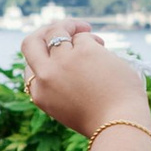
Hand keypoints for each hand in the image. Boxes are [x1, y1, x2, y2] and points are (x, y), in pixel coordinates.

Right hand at [22, 21, 150, 139]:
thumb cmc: (102, 119)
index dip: (44, 56)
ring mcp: (63, 61)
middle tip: (64, 29)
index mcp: (39, 93)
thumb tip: (67, 55)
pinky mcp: (84, 51)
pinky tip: (105, 49)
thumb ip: (61, 85)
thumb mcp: (70, 107)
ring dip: (71, 26)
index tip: (59, 53)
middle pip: (30, 42)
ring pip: (56, 31)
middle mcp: (46, 76)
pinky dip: (93, 39)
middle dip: (44, 31)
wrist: (120, 125)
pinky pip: (84, 36)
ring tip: (89, 33)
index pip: (30, 65)